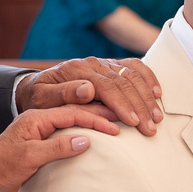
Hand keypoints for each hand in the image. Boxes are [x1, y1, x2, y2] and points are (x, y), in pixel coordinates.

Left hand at [0, 104, 117, 191]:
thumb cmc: (0, 168)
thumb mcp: (29, 158)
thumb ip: (57, 147)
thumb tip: (86, 140)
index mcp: (37, 118)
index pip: (73, 113)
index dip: (96, 119)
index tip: (116, 126)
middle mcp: (39, 119)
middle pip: (76, 112)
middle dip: (100, 114)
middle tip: (124, 118)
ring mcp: (40, 129)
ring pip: (73, 120)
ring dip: (94, 121)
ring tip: (115, 123)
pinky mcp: (40, 140)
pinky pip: (68, 131)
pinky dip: (84, 131)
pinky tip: (95, 136)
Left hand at [16, 57, 162, 135]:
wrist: (35, 86)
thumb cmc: (38, 98)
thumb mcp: (41, 99)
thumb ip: (62, 94)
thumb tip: (88, 89)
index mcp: (76, 70)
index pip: (106, 86)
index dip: (122, 104)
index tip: (134, 122)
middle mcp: (93, 64)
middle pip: (124, 82)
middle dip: (140, 106)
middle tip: (150, 128)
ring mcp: (104, 63)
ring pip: (133, 75)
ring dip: (147, 97)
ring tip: (157, 118)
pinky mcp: (112, 65)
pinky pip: (135, 67)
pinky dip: (148, 78)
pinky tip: (157, 93)